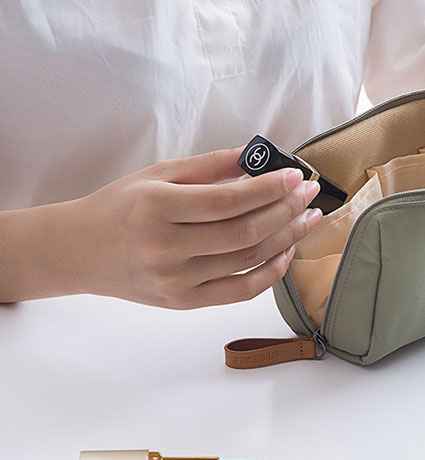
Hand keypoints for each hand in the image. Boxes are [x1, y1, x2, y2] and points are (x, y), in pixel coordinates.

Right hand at [67, 147, 322, 308]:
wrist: (79, 251)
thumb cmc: (120, 206)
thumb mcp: (158, 174)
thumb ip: (209, 166)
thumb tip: (257, 157)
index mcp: (156, 208)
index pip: (227, 201)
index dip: (268, 189)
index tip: (295, 176)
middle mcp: (165, 248)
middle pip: (244, 234)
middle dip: (286, 212)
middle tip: (309, 195)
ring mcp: (175, 281)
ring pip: (247, 262)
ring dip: (285, 238)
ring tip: (307, 219)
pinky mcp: (183, 302)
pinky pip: (239, 291)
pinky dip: (269, 272)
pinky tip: (286, 251)